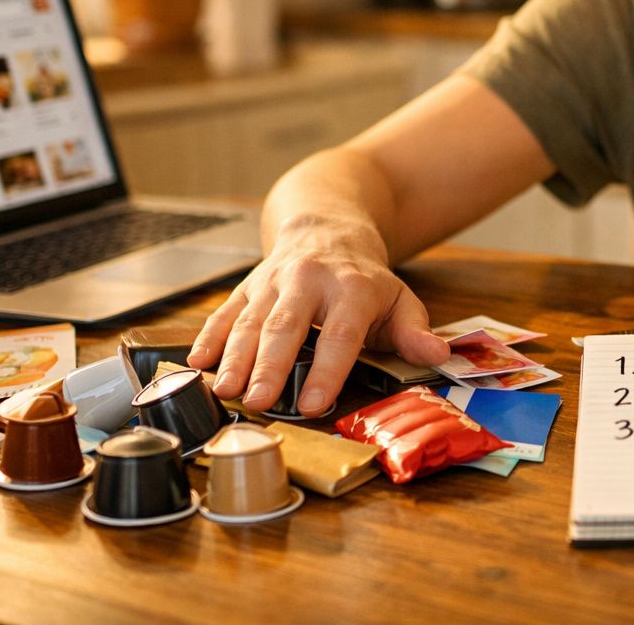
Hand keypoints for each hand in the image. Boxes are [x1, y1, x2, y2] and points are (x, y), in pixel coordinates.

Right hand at [186, 231, 449, 416]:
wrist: (327, 229)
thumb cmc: (365, 279)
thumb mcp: (399, 300)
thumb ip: (414, 331)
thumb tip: (437, 355)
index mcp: (352, 288)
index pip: (340, 334)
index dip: (327, 370)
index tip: (312, 404)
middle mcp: (309, 281)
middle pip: (287, 325)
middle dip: (270, 366)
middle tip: (256, 401)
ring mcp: (273, 281)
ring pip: (250, 320)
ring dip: (234, 358)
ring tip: (224, 391)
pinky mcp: (247, 285)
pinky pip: (225, 312)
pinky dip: (209, 338)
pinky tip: (196, 364)